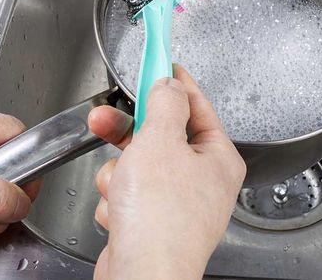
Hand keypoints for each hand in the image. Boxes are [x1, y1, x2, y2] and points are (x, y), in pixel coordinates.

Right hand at [88, 64, 245, 279]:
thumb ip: (164, 105)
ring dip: (120, 174)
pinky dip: (117, 201)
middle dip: (128, 134)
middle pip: (160, 137)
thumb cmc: (161, 217)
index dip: (175, 84)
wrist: (142, 275)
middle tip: (104, 118)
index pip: (197, 107)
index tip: (160, 64)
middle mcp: (202, 181)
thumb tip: (169, 84)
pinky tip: (120, 214)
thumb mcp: (161, 140)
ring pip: (137, 166)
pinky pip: (128, 195)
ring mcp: (177, 205)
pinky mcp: (152, 224)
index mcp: (217, 158)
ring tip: (121, 188)